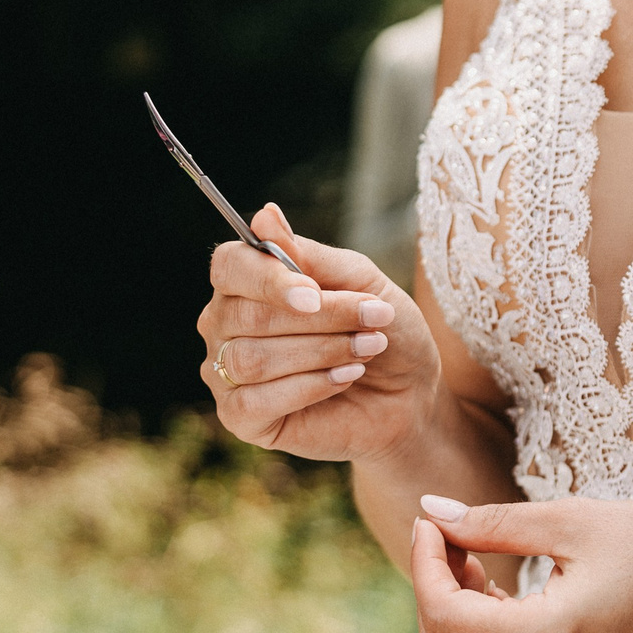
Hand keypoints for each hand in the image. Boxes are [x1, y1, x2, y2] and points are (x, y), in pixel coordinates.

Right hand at [195, 204, 438, 460]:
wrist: (408, 390)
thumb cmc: (381, 327)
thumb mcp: (359, 281)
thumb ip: (310, 255)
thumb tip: (264, 215)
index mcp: (248, 282)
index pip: (229, 266)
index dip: (268, 279)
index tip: (314, 294)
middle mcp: (225, 325)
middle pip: (248, 315)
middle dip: (321, 318)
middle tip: (375, 319)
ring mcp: (226, 373)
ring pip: (252, 359)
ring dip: (321, 352)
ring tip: (368, 348)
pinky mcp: (240, 417)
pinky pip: (254, 401)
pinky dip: (310, 387)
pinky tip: (346, 378)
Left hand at [409, 496, 632, 632]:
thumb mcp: (579, 520)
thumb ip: (496, 522)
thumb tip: (432, 513)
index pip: (445, 615)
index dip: (424, 564)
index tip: (433, 523)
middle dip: (434, 593)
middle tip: (456, 541)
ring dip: (458, 624)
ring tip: (483, 570)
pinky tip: (512, 602)